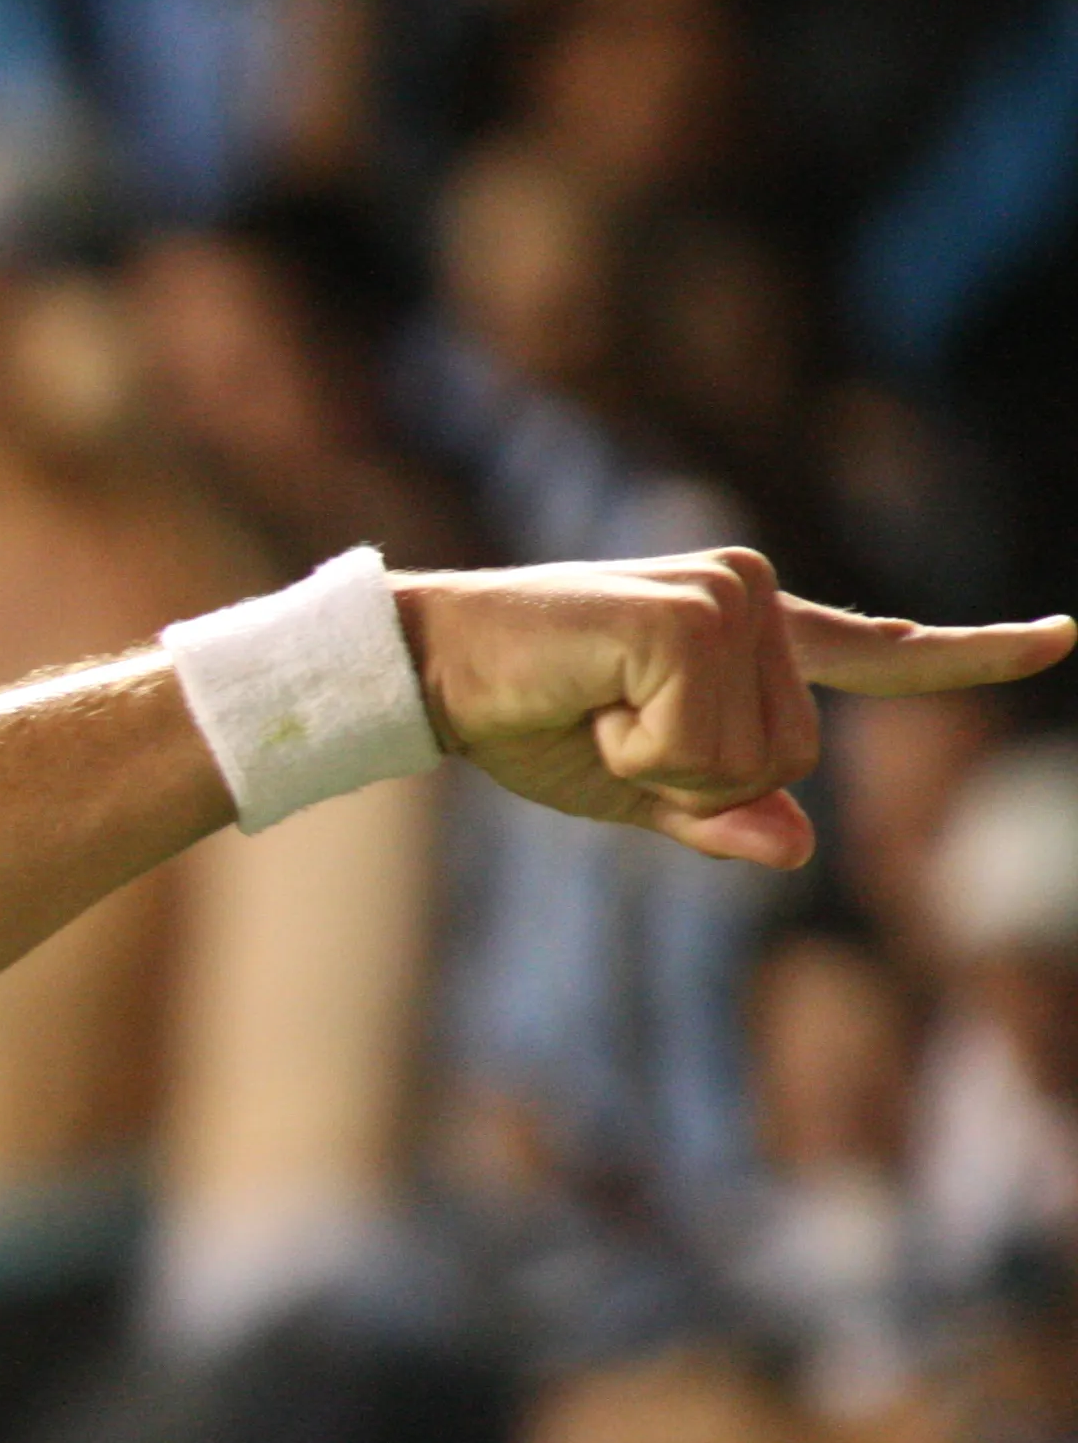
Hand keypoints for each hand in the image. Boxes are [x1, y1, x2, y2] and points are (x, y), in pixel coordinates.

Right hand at [399, 549, 1071, 867]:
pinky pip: (703, 744)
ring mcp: (730, 595)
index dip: (968, 655)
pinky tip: (588, 699)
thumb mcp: (630, 789)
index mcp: (748, 630)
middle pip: (792, 759)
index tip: (1061, 640)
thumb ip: (720, 815)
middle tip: (603, 728)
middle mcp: (753, 593)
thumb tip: (802, 849)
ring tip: (590, 708)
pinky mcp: (694, 614)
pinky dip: (639, 750)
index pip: (876, 652)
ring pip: (753, 760)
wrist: (428, 669)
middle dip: (692, 779)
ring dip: (660, 764)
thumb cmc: (517, 721)